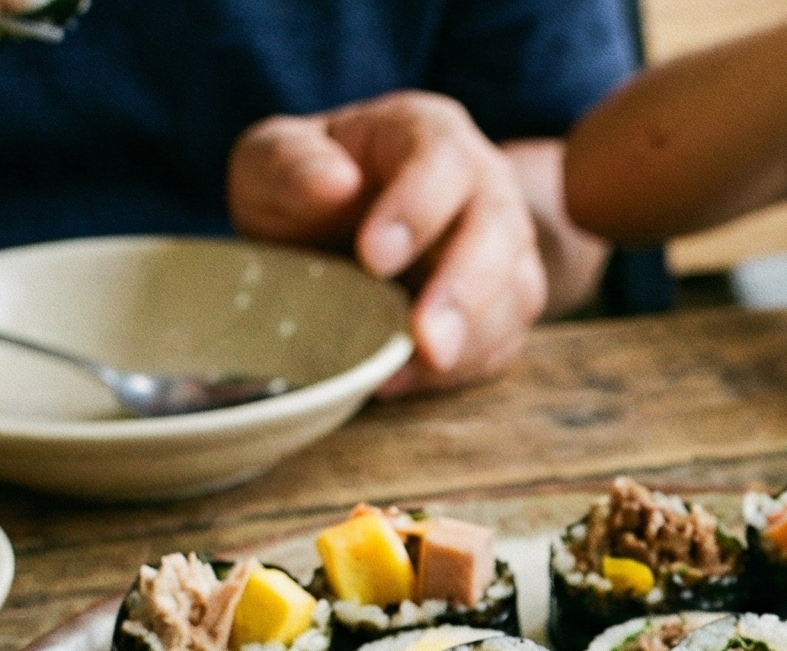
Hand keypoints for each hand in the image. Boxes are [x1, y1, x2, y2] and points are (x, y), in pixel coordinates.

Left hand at [229, 91, 547, 398]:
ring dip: (470, 340)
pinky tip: (402, 380)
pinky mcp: (504, 306)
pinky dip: (460, 369)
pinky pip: (503, 342)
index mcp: (428, 134)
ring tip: (408, 370)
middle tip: (424, 339)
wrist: (333, 233)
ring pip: (514, 293)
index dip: (417, 208)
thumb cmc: (305, 189)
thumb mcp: (272, 162)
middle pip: (498, 232)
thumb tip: (335, 184)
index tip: (373, 257)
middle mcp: (483, 185)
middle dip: (463, 291)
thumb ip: (289, 164)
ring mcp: (505, 248)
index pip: (444, 160)